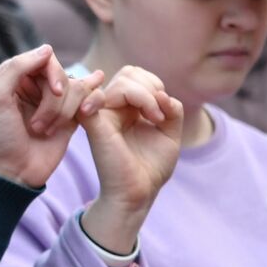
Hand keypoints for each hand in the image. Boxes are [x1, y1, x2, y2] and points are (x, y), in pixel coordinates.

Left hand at [0, 44, 106, 187]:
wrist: (14, 171)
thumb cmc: (1, 136)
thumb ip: (16, 67)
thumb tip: (48, 49)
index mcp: (15, 76)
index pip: (45, 58)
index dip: (54, 73)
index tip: (56, 91)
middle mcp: (35, 85)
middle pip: (62, 75)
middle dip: (55, 100)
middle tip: (38, 125)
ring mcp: (54, 101)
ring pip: (77, 89)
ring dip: (63, 113)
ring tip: (44, 131)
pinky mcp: (71, 116)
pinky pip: (90, 99)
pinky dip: (91, 104)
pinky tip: (87, 110)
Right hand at [78, 67, 182, 252]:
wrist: (138, 193)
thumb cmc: (150, 167)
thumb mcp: (171, 133)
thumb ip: (172, 109)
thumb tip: (162, 94)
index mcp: (126, 107)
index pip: (136, 76)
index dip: (154, 85)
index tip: (166, 112)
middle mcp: (112, 108)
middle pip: (128, 73)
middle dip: (151, 87)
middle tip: (160, 114)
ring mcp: (102, 115)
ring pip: (121, 83)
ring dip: (146, 95)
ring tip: (156, 118)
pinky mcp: (95, 126)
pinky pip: (94, 99)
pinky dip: (118, 98)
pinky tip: (141, 116)